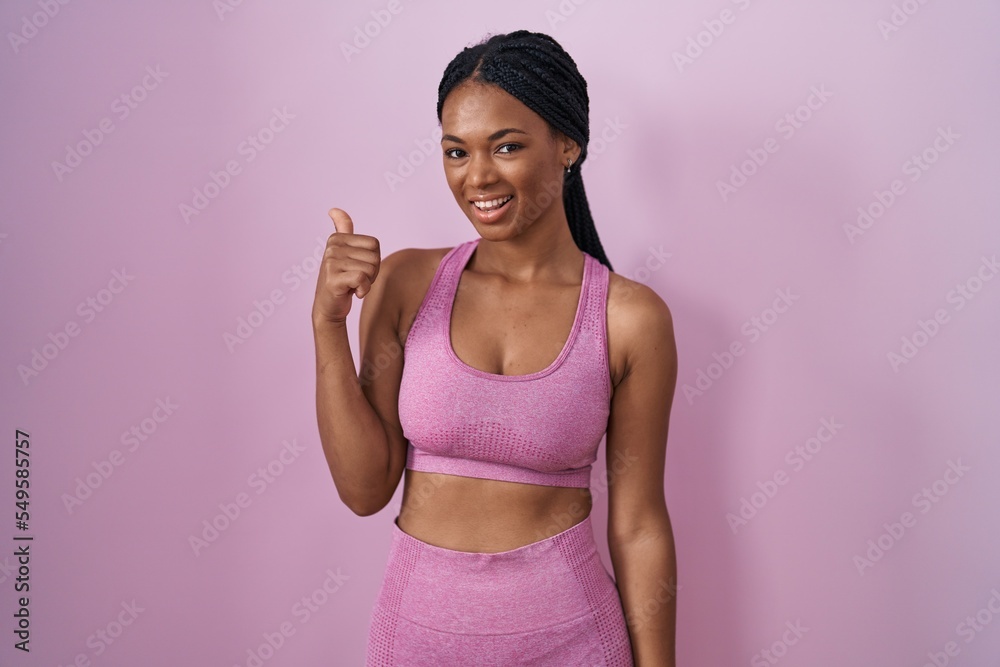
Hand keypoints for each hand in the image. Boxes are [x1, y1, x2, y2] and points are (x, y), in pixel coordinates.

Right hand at [312, 208, 380, 325]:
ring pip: (370, 269)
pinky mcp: (333, 278)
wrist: (328, 307)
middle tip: (355, 279)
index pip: (374, 244)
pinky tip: (353, 293)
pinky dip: (363, 290)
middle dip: (371, 273)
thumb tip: (334, 209)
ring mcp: (331, 262)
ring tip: (351, 285)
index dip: (373, 260)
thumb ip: (343, 229)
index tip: (357, 268)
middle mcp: (332, 247)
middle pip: (375, 257)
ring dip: (367, 283)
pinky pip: (362, 279)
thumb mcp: (343, 252)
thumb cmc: (341, 279)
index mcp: (337, 238)